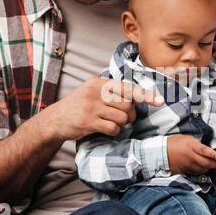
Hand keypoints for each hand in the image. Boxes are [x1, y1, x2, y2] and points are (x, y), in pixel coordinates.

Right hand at [45, 77, 164, 140]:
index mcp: (98, 83)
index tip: (160, 101)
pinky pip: (113, 128)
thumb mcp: (91, 92)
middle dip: (129, 114)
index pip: (128, 87)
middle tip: (122, 118)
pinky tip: (104, 130)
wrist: (55, 120)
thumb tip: (136, 97)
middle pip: (127, 105)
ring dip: (121, 124)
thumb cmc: (78, 107)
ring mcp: (91, 107)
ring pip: (122, 117)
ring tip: (110, 123)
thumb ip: (111, 92)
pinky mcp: (88, 122)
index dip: (146, 95)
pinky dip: (113, 132)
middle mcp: (95, 92)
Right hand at [167, 134, 215, 174]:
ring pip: (202, 169)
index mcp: (191, 146)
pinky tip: (203, 168)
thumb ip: (198, 145)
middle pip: (206, 163)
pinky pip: (196, 173)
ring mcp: (187, 164)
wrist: (162, 151)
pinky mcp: (185, 170)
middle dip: (215, 164)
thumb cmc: (175, 143)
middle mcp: (189, 156)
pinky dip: (201, 171)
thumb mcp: (188, 139)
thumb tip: (207, 150)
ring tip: (212, 165)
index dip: (212, 154)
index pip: (204, 150)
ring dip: (209, 168)